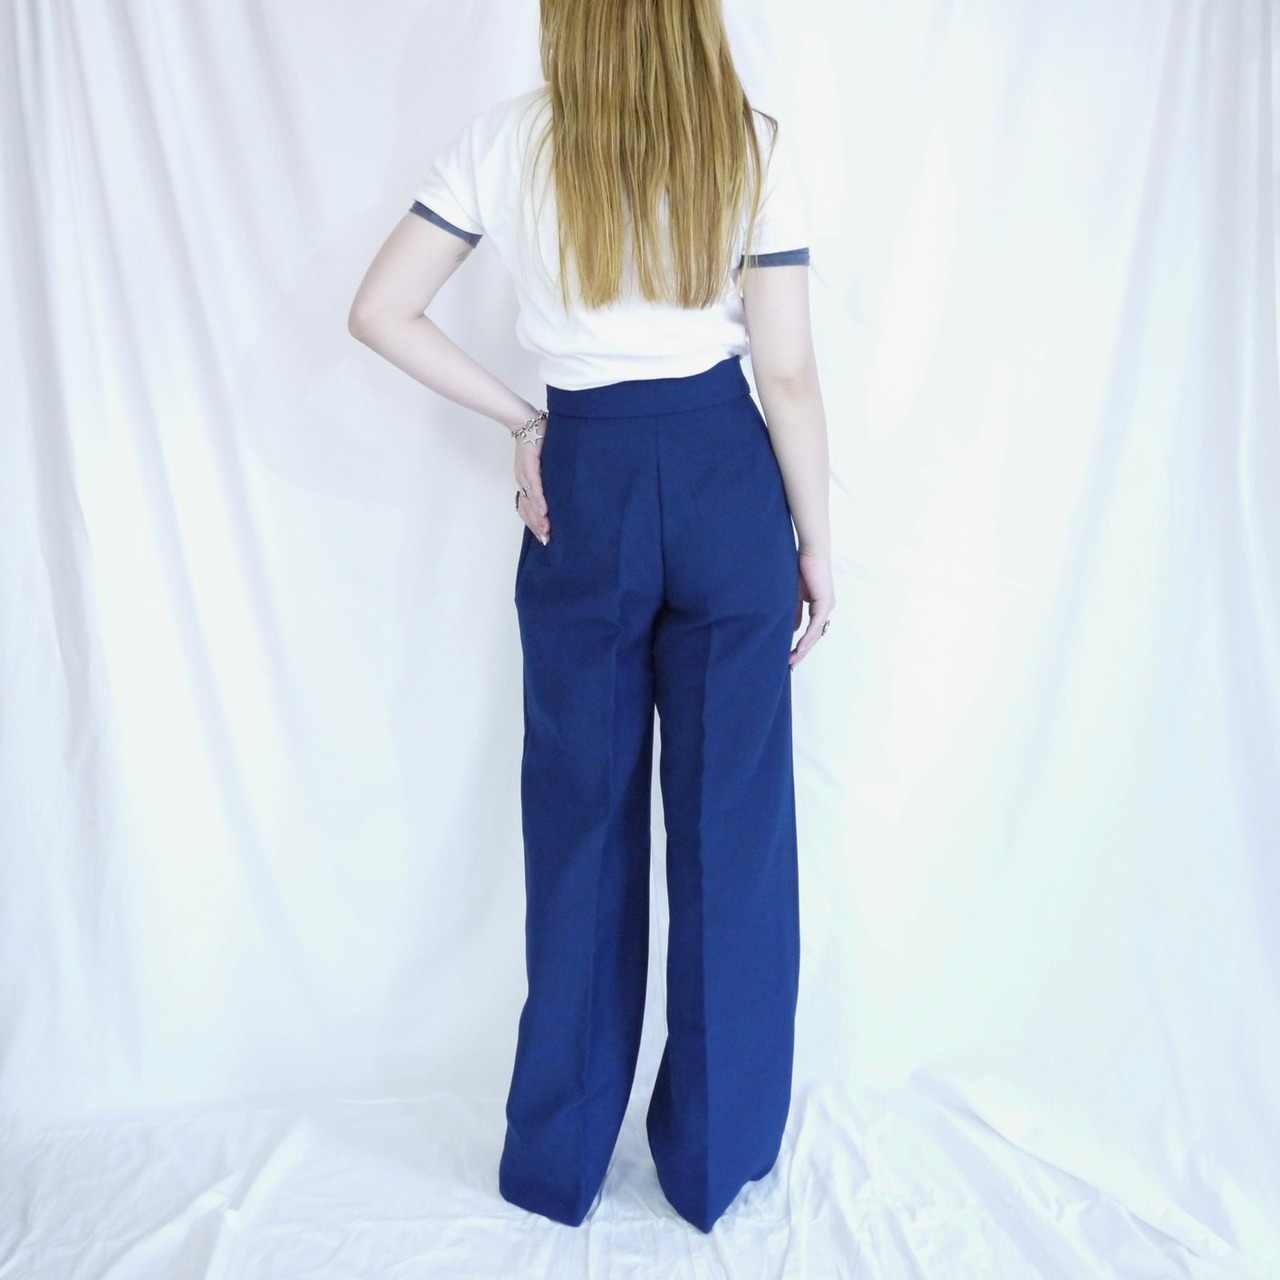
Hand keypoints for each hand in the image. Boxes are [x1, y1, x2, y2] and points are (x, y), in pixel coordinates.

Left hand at [514, 434, 550, 543]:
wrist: (526, 419)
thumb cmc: (537, 439)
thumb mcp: (543, 461)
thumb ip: (547, 475)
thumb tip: (560, 489)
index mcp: (525, 481)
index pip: (527, 507)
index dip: (534, 523)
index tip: (543, 536)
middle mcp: (523, 480)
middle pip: (527, 509)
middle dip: (537, 525)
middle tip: (546, 539)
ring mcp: (525, 473)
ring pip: (529, 501)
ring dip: (538, 517)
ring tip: (546, 530)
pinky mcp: (530, 464)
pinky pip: (534, 486)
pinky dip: (538, 499)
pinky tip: (544, 511)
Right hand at [789, 549, 833, 668]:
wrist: (809, 551)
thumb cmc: (800, 567)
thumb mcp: (794, 595)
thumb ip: (794, 612)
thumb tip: (793, 630)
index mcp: (819, 605)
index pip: (811, 631)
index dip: (801, 644)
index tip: (789, 656)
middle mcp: (826, 608)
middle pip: (814, 636)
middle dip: (801, 652)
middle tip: (790, 665)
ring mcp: (827, 606)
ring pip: (815, 634)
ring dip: (803, 649)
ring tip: (792, 660)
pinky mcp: (824, 603)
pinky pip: (815, 625)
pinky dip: (807, 637)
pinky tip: (798, 648)